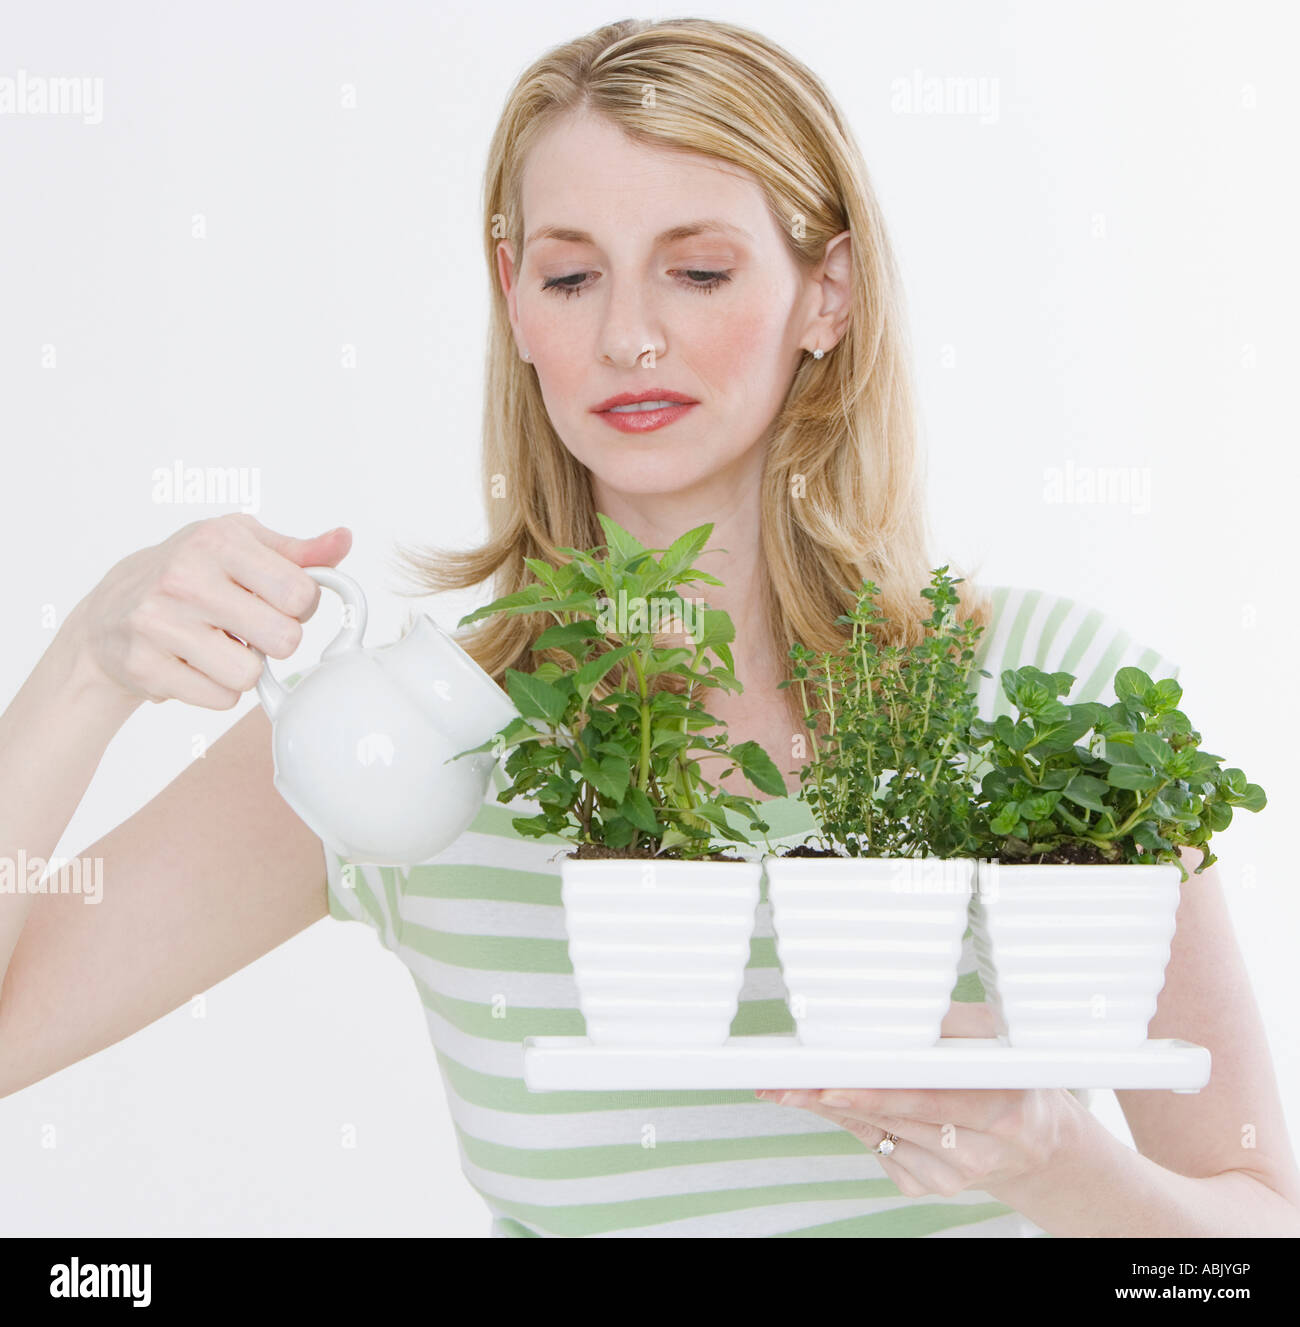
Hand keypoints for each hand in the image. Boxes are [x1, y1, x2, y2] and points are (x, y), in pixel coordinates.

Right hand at [69, 514, 351, 710]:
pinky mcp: (146, 665)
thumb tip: (344, 540)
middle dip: (276, 640)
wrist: (110, 611)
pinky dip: (218, 688)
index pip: (300, 593)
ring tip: (220, 645)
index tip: (277, 601)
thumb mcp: (241, 545)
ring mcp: (159, 622)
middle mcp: (185, 577)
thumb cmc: (191, 572)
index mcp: (218, 542)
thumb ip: (299, 552)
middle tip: (249, 628)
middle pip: (284, 640)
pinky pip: (222, 700)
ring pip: (251, 675)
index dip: (300, 606)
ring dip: (246, 668)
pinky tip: (195, 662)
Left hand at [755, 1000, 1080, 1199]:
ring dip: (830, 1107)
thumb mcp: (993, 1035)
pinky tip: (846, 1102)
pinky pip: (876, 1148)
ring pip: (876, 1134)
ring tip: (791, 1083)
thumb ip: (942, 1022)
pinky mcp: (927, 1187)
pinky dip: (854, 1121)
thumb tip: (880, 1009)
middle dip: (832, 1096)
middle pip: (890, 1118)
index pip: (926, 1101)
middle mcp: (978, 1152)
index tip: (829, 1084)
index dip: (875, 1094)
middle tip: (783, 1078)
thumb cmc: (1007, 1072)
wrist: (1037, 1141)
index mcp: (1003, 1109)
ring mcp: (952, 1178)